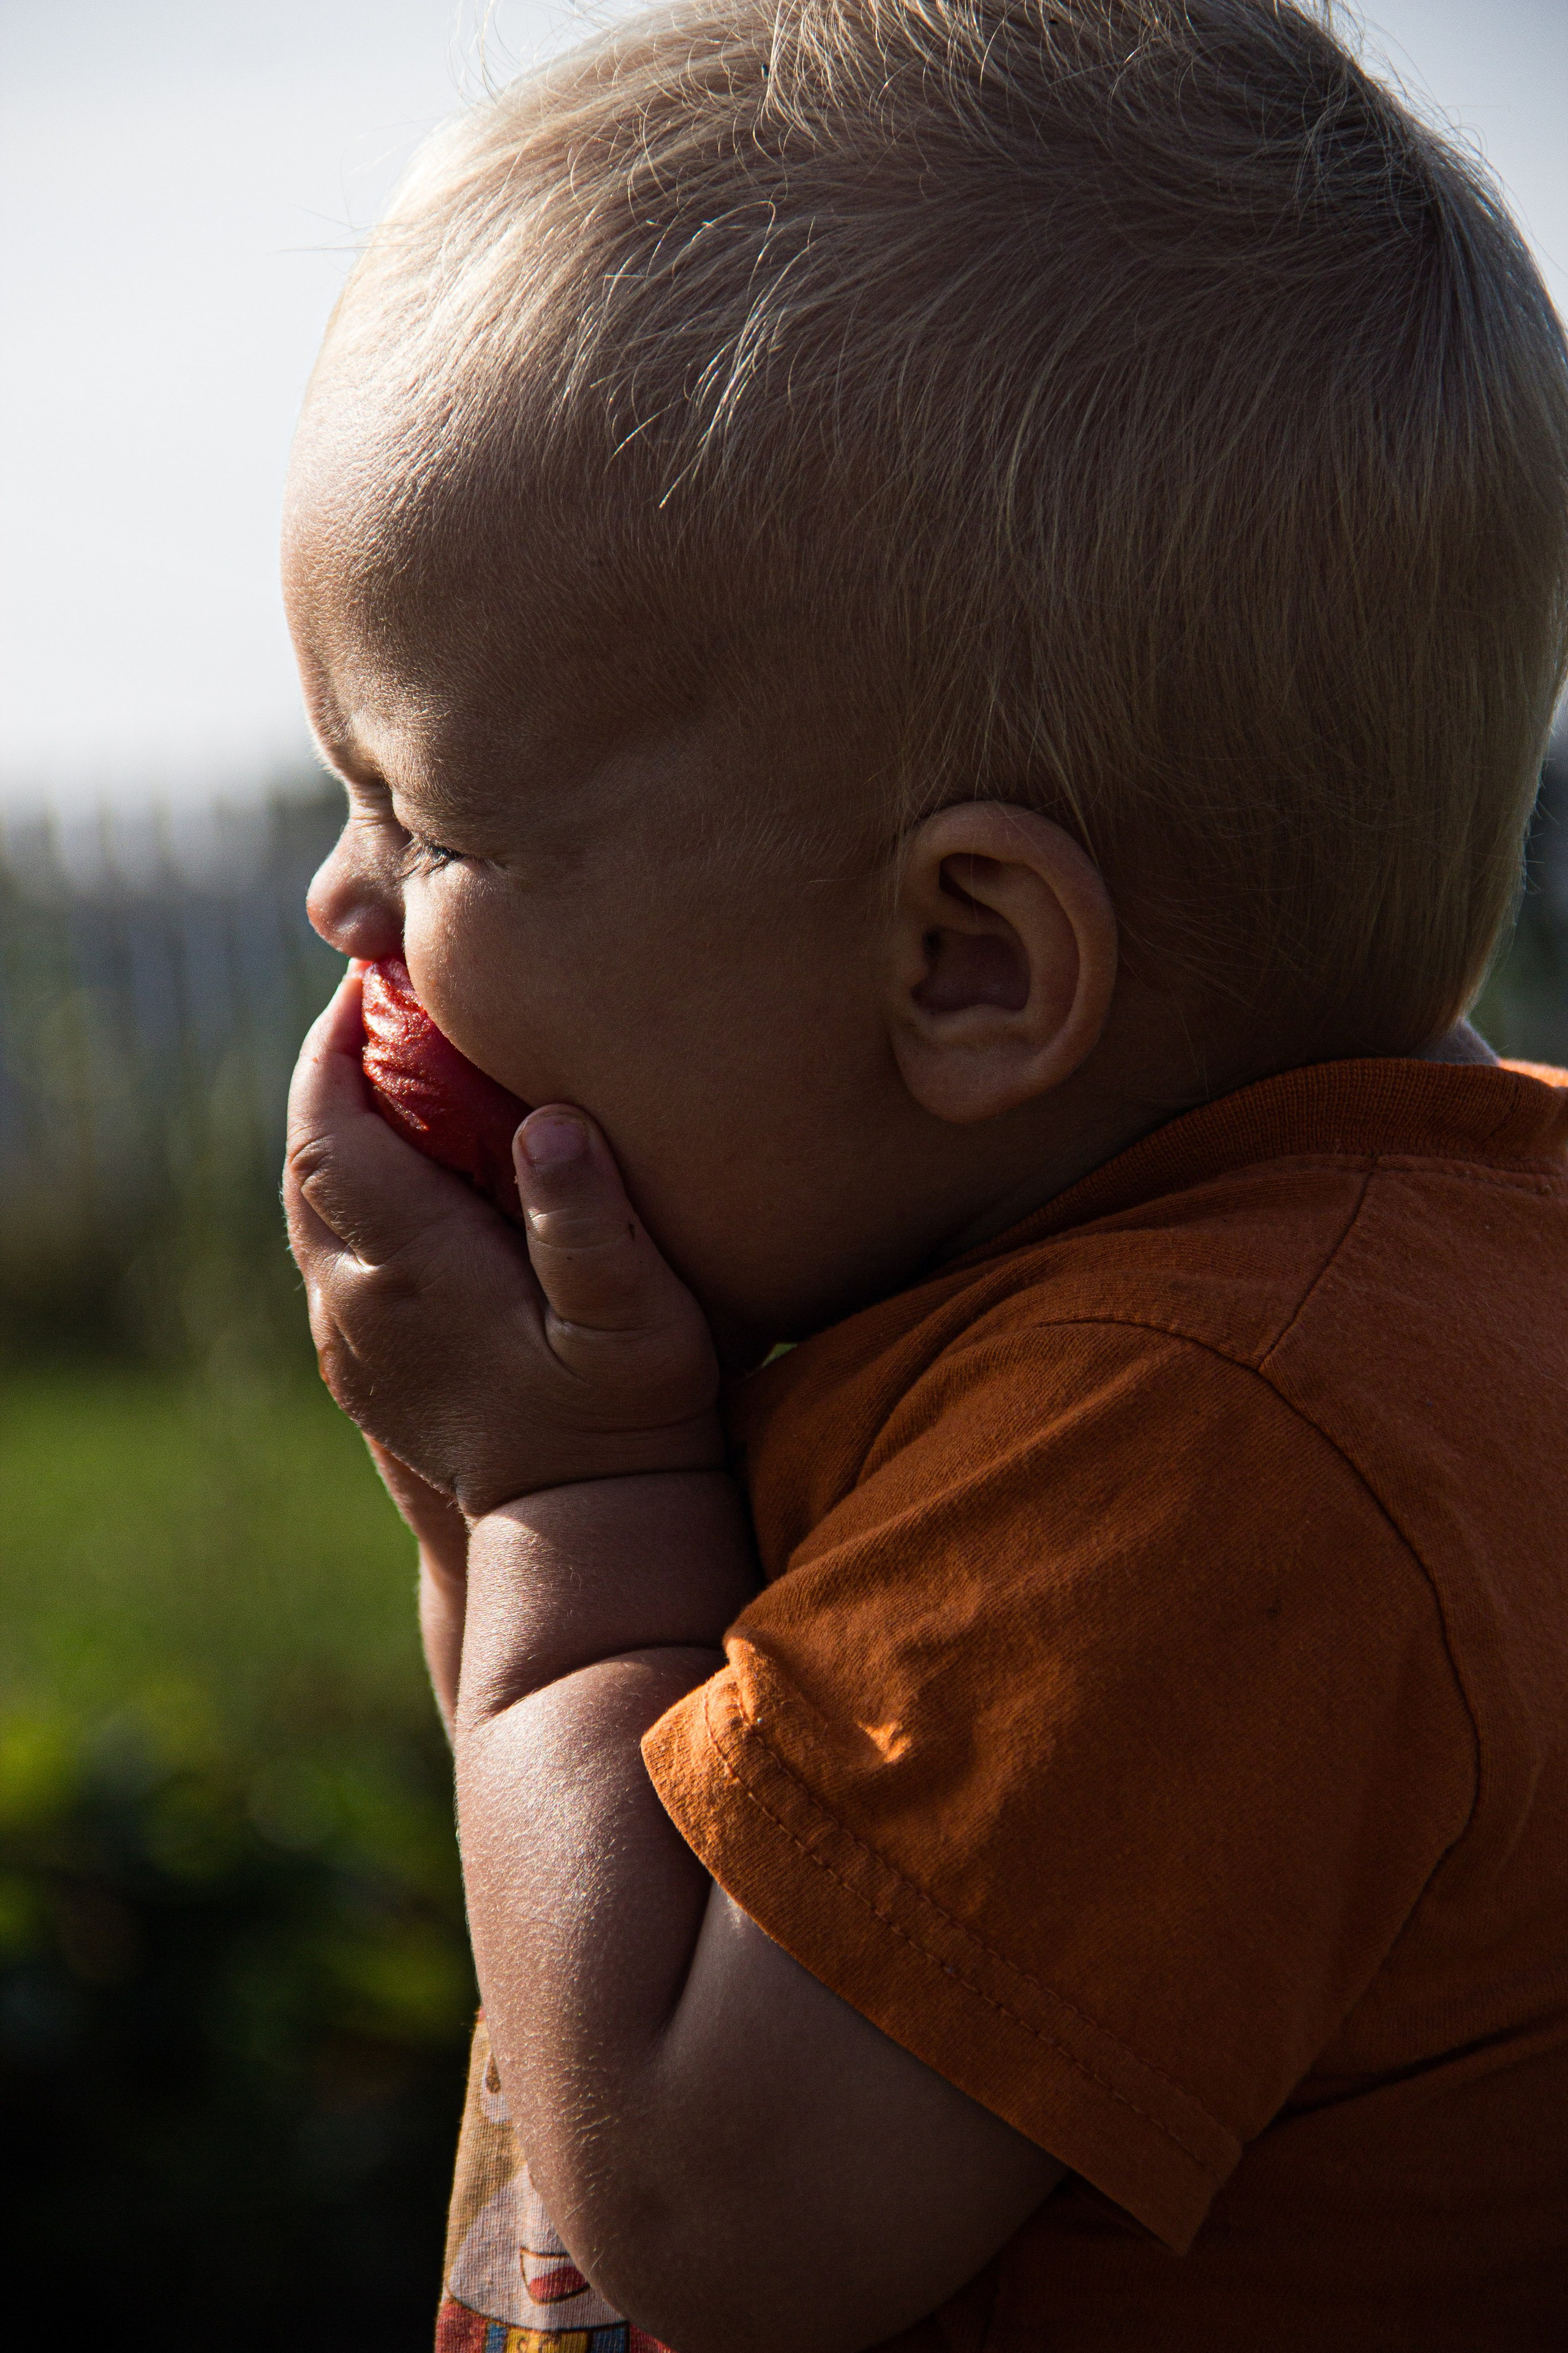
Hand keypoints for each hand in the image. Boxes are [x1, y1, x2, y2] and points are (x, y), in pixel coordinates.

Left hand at [283, 976, 723, 1514]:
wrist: (583, 1536)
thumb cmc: (627, 1421)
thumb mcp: (635, 1322)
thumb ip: (590, 1222)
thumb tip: (547, 1121)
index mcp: (410, 1271)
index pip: (330, 1130)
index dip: (336, 1045)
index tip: (372, 977)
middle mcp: (355, 1304)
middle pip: (306, 1160)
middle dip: (330, 1073)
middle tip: (383, 1005)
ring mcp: (350, 1342)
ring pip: (312, 1211)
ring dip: (340, 1134)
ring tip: (397, 1071)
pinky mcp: (363, 1370)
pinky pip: (334, 1257)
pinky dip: (356, 1194)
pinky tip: (415, 1175)